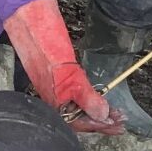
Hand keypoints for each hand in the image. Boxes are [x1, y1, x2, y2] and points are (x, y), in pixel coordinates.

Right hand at [3, 0, 124, 134]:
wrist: (31, 25)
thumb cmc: (47, 50)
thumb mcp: (72, 77)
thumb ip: (87, 98)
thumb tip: (102, 115)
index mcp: (54, 105)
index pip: (81, 125)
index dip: (101, 125)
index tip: (118, 123)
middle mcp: (53, 102)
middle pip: (80, 120)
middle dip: (101, 120)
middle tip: (121, 119)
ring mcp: (54, 91)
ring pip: (78, 110)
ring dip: (96, 111)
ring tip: (114, 111)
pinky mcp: (56, 81)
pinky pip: (73, 99)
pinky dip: (88, 100)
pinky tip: (97, 99)